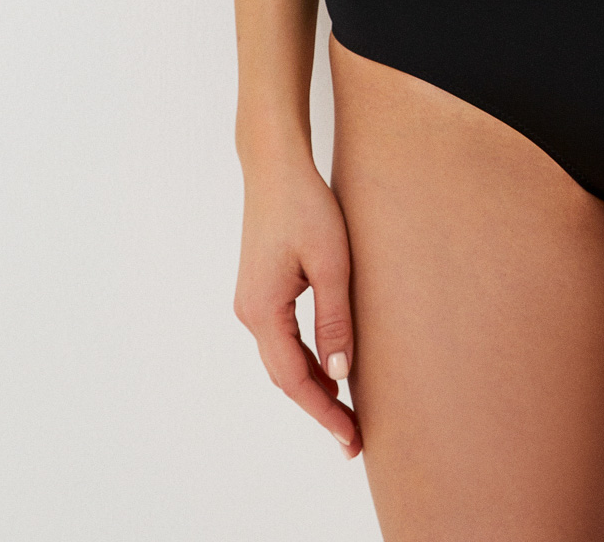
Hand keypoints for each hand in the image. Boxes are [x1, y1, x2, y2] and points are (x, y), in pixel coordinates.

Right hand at [233, 152, 362, 459]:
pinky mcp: (261, 289)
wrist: (275, 165)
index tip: (351, 438)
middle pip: (285, 377)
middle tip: (353, 438)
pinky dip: (304, 360)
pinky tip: (329, 368)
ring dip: (312, 386)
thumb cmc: (306, 205)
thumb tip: (341, 375)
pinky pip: (282, 339)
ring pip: (283, 360)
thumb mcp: (331, 262)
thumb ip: (335, 319)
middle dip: (319, 408)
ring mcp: (252, 301)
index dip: (324, 412)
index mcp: (262, 311)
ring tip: (347, 412)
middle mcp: (250, 313)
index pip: (295, 380)